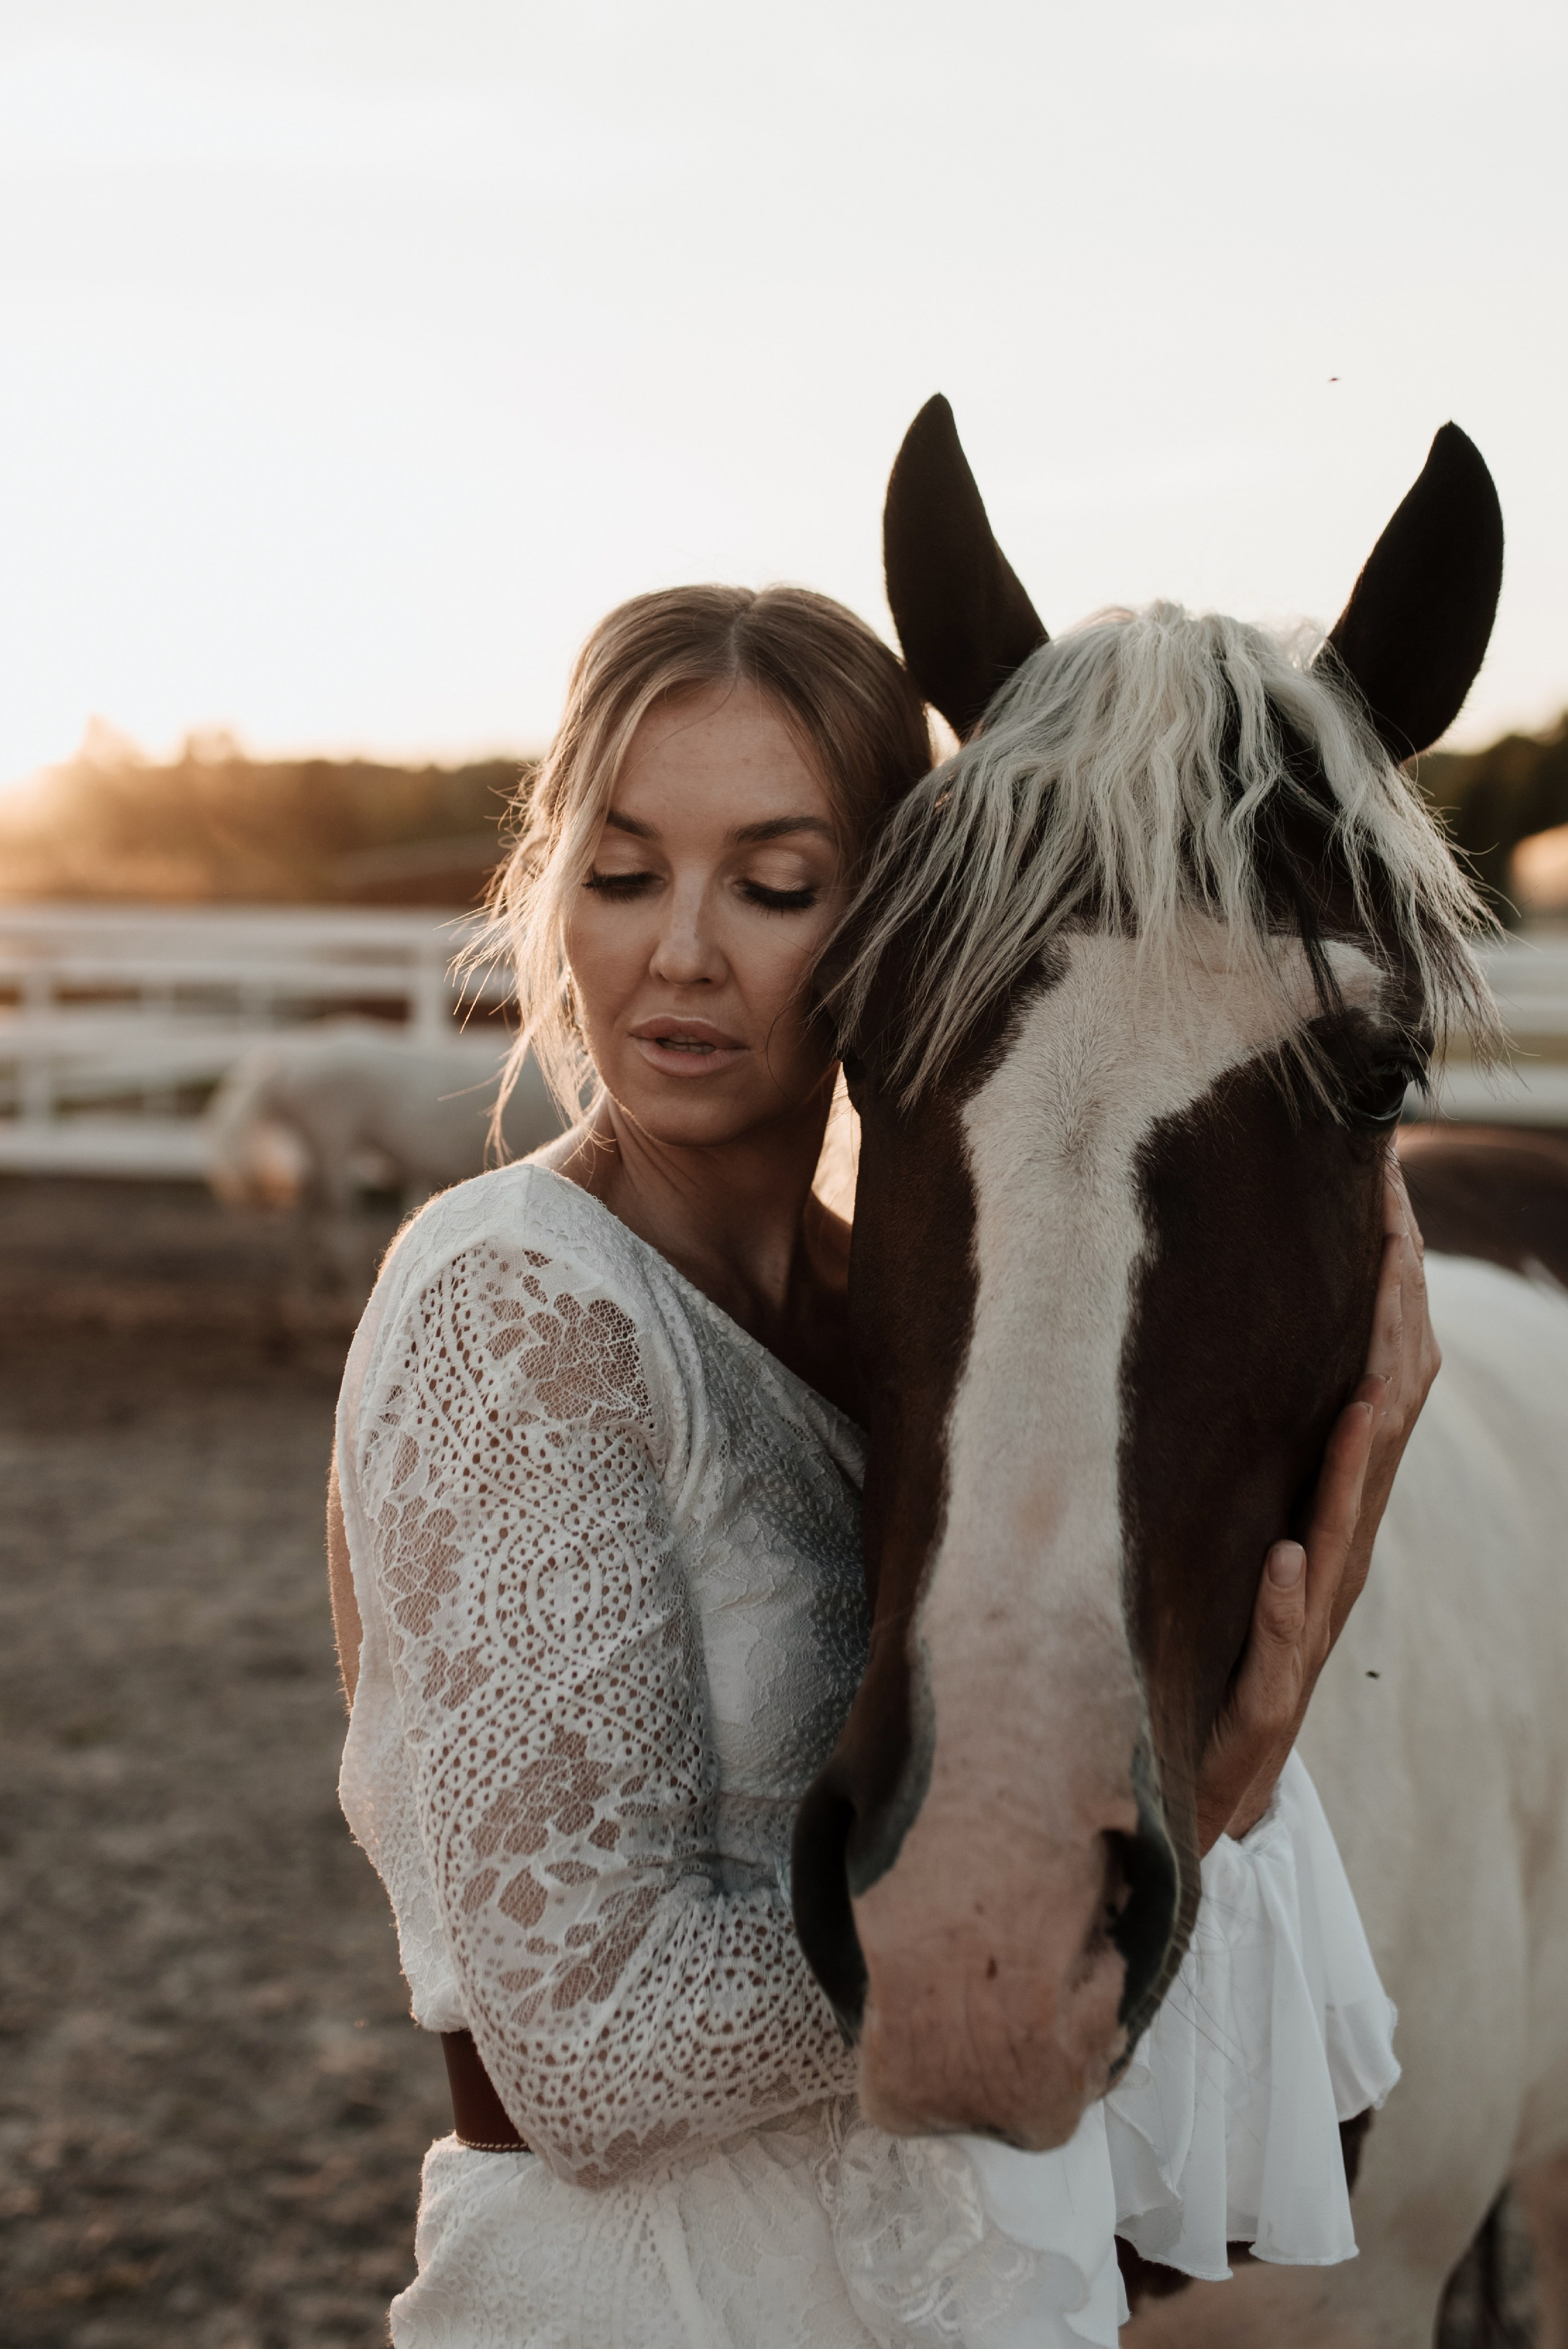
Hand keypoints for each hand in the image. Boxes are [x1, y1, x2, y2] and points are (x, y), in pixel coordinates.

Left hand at [1194, 1151, 1438, 1851]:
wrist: (1175, 1786)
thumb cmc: (1182, 1639)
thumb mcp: (1194, 1510)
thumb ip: (1199, 1424)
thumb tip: (1156, 1306)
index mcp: (1317, 1504)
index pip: (1374, 1383)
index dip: (1386, 1295)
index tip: (1388, 1195)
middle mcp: (1323, 1557)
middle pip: (1380, 1436)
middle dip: (1387, 1340)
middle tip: (1395, 1240)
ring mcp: (1297, 1630)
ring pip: (1342, 1537)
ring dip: (1353, 1467)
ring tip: (1361, 1393)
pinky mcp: (1259, 1704)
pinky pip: (1279, 1648)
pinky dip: (1282, 1603)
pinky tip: (1282, 1557)